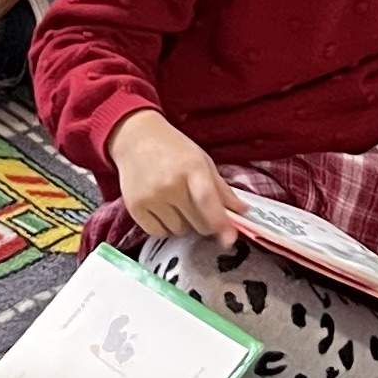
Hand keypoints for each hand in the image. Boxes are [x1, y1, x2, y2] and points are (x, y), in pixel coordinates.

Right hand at [109, 112, 241, 243]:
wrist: (135, 138)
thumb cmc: (173, 149)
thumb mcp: (201, 160)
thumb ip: (221, 188)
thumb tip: (242, 211)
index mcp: (192, 168)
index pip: (207, 200)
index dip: (220, 222)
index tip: (229, 239)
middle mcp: (170, 184)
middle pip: (197, 223)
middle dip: (203, 221)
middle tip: (196, 206)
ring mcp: (151, 197)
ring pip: (179, 231)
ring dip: (182, 223)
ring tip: (175, 201)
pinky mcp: (135, 207)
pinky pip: (158, 233)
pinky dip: (164, 227)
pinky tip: (161, 208)